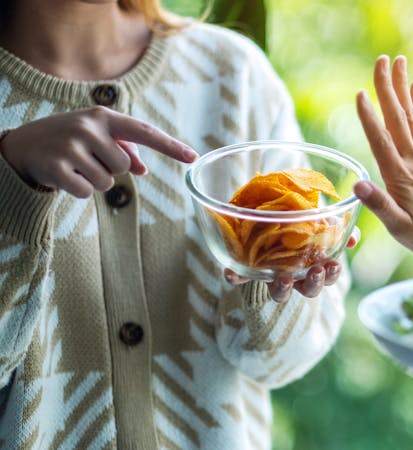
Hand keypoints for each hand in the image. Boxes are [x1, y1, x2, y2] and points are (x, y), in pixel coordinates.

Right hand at [0, 106, 196, 197]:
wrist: (21, 146)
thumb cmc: (69, 141)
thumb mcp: (96, 137)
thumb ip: (124, 149)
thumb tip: (142, 169)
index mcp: (103, 117)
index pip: (145, 132)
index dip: (171, 146)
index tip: (193, 158)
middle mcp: (88, 127)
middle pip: (123, 167)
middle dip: (109, 169)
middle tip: (85, 159)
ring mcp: (71, 146)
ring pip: (107, 182)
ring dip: (94, 181)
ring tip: (74, 166)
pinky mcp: (56, 167)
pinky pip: (87, 192)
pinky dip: (79, 190)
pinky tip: (63, 176)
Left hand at [224, 228, 360, 301]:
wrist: (269, 205)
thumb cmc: (300, 216)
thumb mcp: (320, 217)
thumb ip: (337, 227)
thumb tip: (353, 238)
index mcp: (313, 264)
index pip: (326, 277)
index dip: (330, 275)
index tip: (333, 265)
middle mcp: (294, 275)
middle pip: (307, 290)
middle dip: (314, 283)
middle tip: (317, 271)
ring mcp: (271, 274)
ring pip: (279, 292)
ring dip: (282, 288)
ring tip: (285, 278)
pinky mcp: (246, 268)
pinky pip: (239, 277)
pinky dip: (235, 277)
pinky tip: (231, 272)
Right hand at [355, 55, 412, 255]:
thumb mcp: (399, 227)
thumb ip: (380, 205)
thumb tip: (358, 185)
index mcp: (399, 176)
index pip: (381, 140)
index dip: (369, 117)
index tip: (359, 94)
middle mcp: (412, 160)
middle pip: (397, 118)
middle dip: (387, 88)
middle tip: (381, 59)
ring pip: (411, 115)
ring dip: (403, 87)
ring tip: (397, 62)